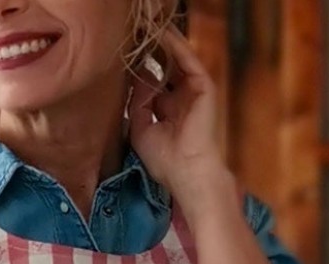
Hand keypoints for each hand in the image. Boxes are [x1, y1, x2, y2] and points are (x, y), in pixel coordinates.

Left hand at [125, 26, 230, 208]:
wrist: (186, 172)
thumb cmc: (164, 160)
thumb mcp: (140, 129)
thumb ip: (137, 102)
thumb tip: (137, 77)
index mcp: (168, 114)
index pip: (153, 87)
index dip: (139, 73)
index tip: (124, 59)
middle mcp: (182, 101)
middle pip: (166, 70)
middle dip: (152, 54)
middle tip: (137, 36)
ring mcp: (194, 93)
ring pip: (178, 61)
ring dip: (165, 43)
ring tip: (149, 27)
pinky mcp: (204, 87)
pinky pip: (188, 60)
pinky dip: (176, 46)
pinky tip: (163, 33)